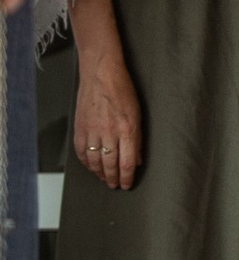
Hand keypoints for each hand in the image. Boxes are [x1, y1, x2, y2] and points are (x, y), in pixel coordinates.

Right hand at [71, 39, 140, 187]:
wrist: (101, 74)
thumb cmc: (121, 90)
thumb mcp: (138, 114)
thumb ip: (137, 139)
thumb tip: (138, 159)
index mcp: (127, 130)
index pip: (127, 163)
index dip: (127, 177)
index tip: (127, 184)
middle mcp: (109, 133)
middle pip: (111, 165)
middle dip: (114, 178)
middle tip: (115, 185)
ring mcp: (92, 131)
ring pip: (95, 162)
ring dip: (100, 174)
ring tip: (105, 179)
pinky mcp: (80, 128)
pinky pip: (81, 152)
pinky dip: (86, 163)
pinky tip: (91, 167)